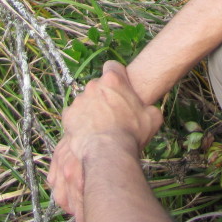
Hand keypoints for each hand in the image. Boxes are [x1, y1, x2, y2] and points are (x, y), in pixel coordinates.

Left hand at [48, 61, 162, 216]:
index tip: (120, 88)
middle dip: (103, 96)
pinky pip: (74, 115)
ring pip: (85, 101)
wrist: (109, 154)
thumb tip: (148, 110)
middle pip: (98, 85)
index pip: (112, 67)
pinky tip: (89, 134)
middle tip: (112, 113)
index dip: (117, 76)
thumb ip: (148, 107)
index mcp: (113, 80)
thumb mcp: (152, 117)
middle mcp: (93, 85)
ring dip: (91, 110)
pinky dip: (79, 122)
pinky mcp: (68, 115)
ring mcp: (79, 100)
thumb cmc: (132, 134)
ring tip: (100, 127)